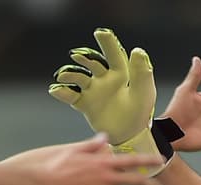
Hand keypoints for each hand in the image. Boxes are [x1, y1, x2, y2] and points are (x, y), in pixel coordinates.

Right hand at [2, 135, 160, 184]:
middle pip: (137, 180)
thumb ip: (92, 146)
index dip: (149, 159)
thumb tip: (105, 137)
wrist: (40, 184)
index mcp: (101, 161)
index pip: (131, 159)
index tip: (161, 159)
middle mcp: (106, 176)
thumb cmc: (51, 165)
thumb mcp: (72, 150)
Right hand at [49, 28, 154, 145]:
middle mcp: (104, 79)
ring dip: (71, 75)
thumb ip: (141, 73)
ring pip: (79, 78)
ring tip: (64, 75)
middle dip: (84, 58)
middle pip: (92, 64)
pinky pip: (72, 96)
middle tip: (76, 55)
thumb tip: (137, 50)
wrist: (129, 135)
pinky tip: (56, 89)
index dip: (108, 43)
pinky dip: (63, 92)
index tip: (100, 32)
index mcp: (121, 74)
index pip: (114, 55)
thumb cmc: (139, 113)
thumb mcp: (144, 93)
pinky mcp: (85, 104)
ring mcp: (93, 90)